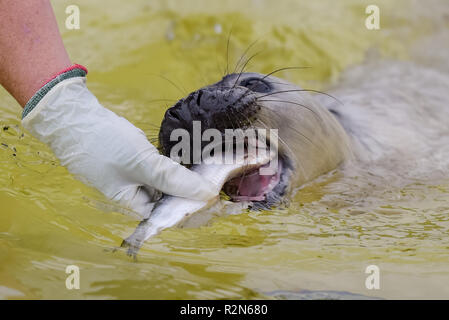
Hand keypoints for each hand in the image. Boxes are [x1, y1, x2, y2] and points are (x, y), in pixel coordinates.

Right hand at [22, 76, 218, 216]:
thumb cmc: (105, 145)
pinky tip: (188, 158)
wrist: (73, 116)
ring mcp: (131, 173)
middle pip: (166, 198)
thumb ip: (174, 180)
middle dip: (190, 192)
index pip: (166, 214)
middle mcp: (132, 191)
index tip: (213, 200)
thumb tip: (205, 194)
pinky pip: (157, 165)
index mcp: (131, 201)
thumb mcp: (143, 164)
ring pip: (163, 180)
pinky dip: (171, 164)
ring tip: (207, 172)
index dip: (189, 209)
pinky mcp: (132, 157)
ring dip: (183, 177)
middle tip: (214, 182)